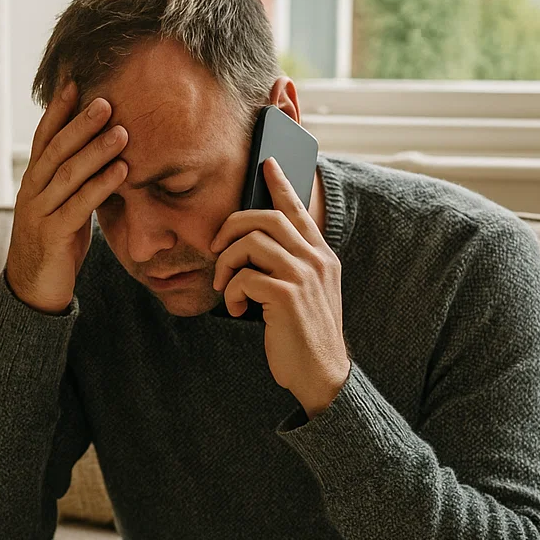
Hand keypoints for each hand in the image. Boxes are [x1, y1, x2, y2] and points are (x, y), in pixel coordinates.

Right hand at [5, 83, 127, 313]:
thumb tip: (103, 155)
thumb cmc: (55, 244)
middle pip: (56, 150)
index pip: (44, 139)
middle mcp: (31, 192)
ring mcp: (39, 213)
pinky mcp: (52, 235)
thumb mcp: (63, 207)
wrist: (33, 290)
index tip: (75, 83)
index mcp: (33, 182)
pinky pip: (79, 205)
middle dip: (80, 123)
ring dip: (96, 150)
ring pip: (67, 174)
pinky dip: (101, 185)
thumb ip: (75, 183)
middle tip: (106, 100)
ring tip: (122, 131)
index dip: (57, 111)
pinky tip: (123, 171)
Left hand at [210, 158, 349, 417]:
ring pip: (251, 243)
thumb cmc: (306, 336)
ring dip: (227, 264)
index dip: (280, 183)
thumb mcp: (305, 294)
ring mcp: (303, 277)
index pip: (299, 209)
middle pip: (266, 217)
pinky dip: (232, 292)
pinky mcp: (286, 297)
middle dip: (231, 227)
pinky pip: (244, 277)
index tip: (266, 163)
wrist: (323, 375)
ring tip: (226, 287)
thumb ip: (290, 267)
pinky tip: (238, 310)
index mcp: (321, 256)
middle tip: (216, 248)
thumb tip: (253, 247)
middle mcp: (316, 260)